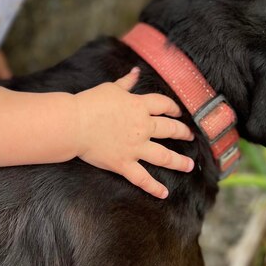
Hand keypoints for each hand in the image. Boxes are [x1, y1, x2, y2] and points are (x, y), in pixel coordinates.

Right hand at [74, 68, 194, 198]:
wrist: (75, 123)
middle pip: (169, 130)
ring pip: (164, 156)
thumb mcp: (111, 88)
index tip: (177, 112)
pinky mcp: (124, 163)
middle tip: (190, 136)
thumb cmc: (90, 102)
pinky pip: (143, 178)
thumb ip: (127, 82)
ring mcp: (135, 147)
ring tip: (189, 165)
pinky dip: (154, 188)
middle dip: (182, 133)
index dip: (173, 108)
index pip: (163, 105)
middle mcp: (142, 127)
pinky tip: (164, 194)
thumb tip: (136, 71)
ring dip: (179, 162)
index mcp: (139, 106)